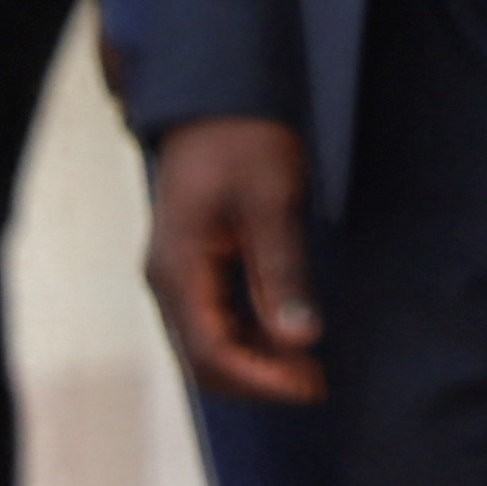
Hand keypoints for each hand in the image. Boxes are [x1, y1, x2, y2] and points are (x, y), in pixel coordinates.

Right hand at [146, 117, 327, 404]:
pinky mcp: (194, 264)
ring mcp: (178, 274)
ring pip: (209, 342)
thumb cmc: (244, 140)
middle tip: (317, 383)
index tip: (311, 386)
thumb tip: (300, 338)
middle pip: (204, 358)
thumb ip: (282, 273)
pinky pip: (215, 317)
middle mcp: (169, 281)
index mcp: (178, 271)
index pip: (212, 352)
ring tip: (309, 367)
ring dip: (255, 361)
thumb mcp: (271, 203)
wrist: (217, 98)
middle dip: (258, 378)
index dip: (262, 379)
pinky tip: (288, 335)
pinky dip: (250, 336)